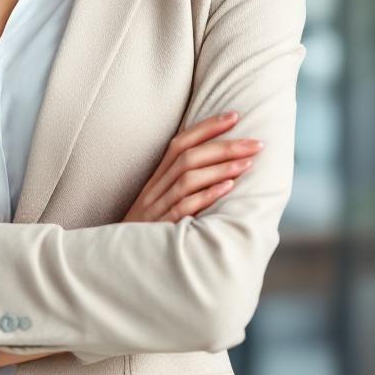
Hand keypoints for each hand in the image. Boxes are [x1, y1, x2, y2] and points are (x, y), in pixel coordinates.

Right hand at [122, 110, 261, 222]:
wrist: (118, 258)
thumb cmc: (147, 231)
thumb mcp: (158, 203)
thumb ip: (180, 186)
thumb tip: (217, 169)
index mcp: (156, 179)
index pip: (180, 143)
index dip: (207, 128)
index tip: (235, 116)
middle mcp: (156, 188)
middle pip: (188, 157)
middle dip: (224, 146)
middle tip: (256, 142)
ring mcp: (157, 207)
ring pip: (187, 178)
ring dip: (220, 168)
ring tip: (248, 163)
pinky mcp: (162, 226)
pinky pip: (184, 206)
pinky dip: (207, 195)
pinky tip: (228, 188)